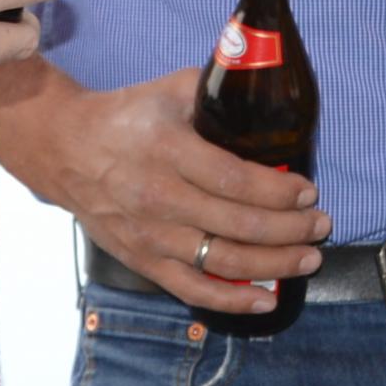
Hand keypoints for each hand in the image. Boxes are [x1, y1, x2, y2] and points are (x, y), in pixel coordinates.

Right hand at [0, 62, 327, 315]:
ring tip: (308, 258)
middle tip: (321, 224)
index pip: (235, 180)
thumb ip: (216, 90)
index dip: (279, 192)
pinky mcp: (142, 261)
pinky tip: (266, 299)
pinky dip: (232, 300)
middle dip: (291, 229)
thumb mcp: (169, 90)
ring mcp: (151, 236)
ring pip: (223, 262)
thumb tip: (264, 85)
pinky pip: (193, 290)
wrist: (64, 150)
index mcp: (169, 152)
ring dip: (274, 265)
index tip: (308, 192)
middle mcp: (159, 198)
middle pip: (238, 225)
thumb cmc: (124, 117)